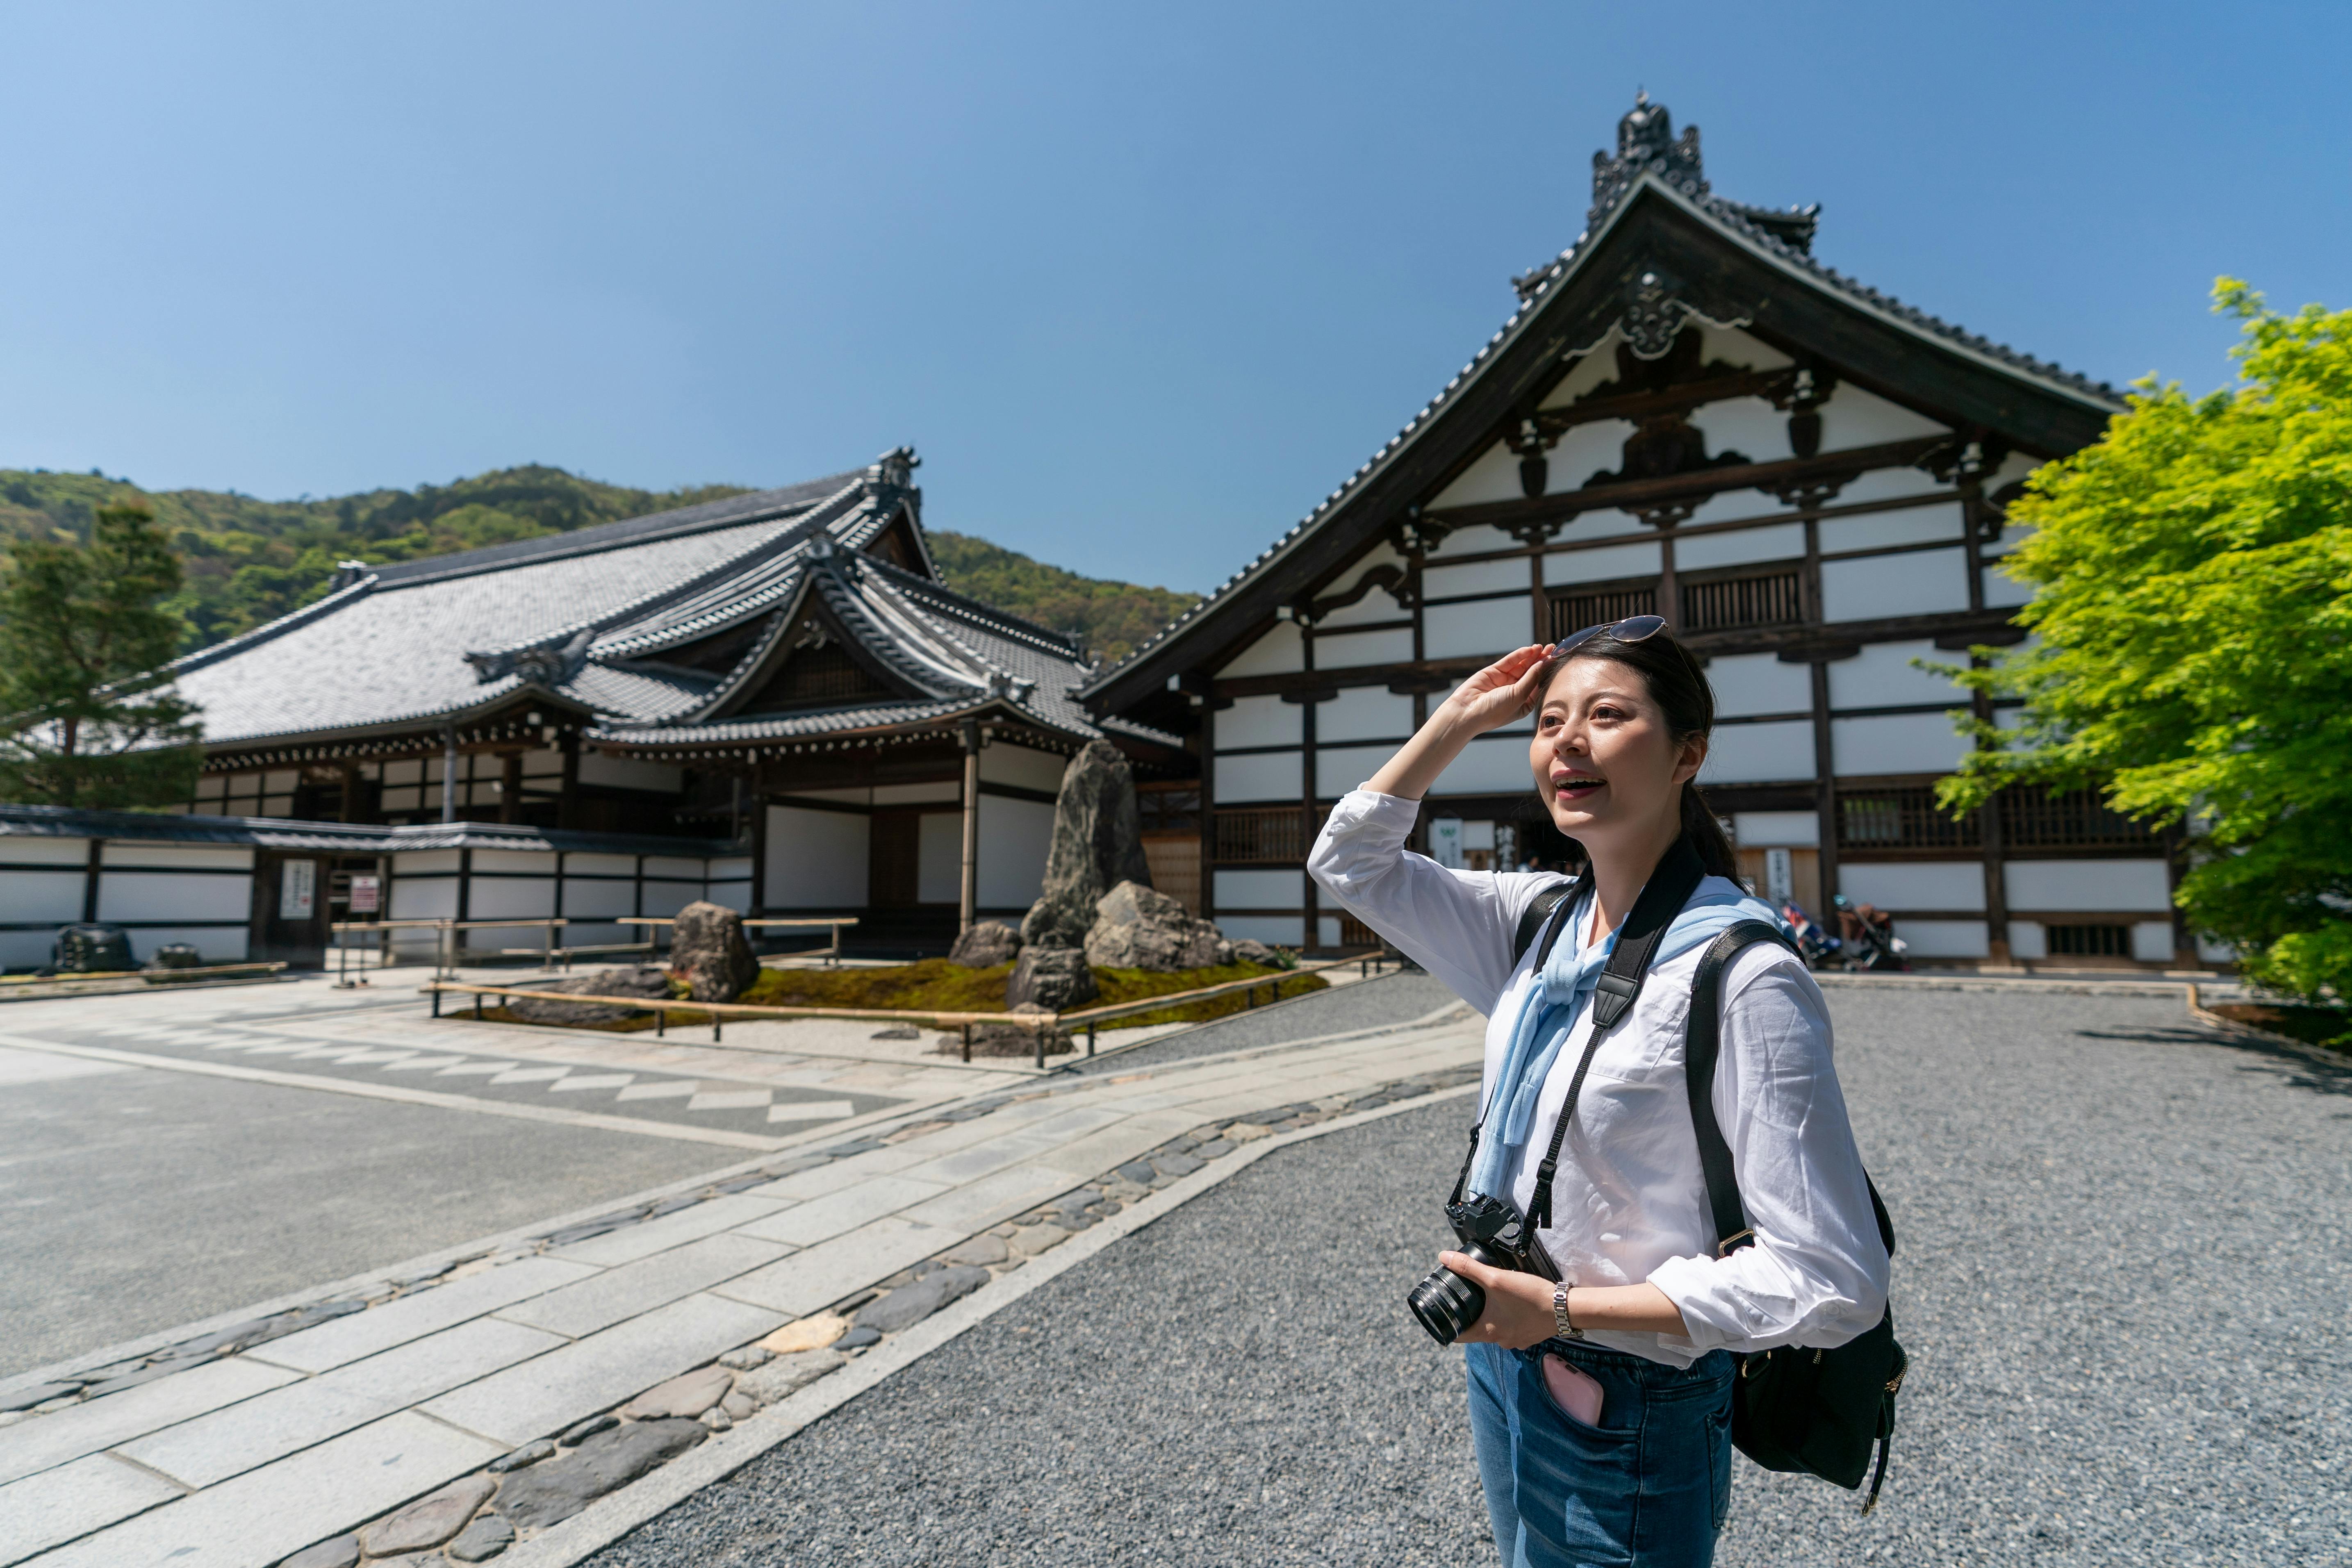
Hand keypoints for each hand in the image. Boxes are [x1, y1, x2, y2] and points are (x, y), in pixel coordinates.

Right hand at [1435, 644, 1554, 738]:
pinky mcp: (1494, 672)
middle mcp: (1515, 691)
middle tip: (1553, 649)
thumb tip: (1542, 663)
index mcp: (1523, 702)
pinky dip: (1519, 655)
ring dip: (1532, 656)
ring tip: (1543, 647)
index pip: (1538, 683)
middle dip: (1542, 660)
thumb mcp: (1519, 696)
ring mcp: (1504, 681)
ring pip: (1521, 665)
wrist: (1468, 712)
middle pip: (1532, 672)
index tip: (1556, 660)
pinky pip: (1509, 662)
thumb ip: (1531, 678)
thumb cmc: (1495, 711)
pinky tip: (1529, 650)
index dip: (1546, 671)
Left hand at [1440, 1250, 1559, 1348]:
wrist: (1565, 1308)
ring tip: (1490, 1297)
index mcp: (1487, 1332)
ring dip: (1490, 1315)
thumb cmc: (1531, 1297)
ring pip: (1494, 1328)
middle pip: (1476, 1330)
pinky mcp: (1528, 1336)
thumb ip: (1469, 1268)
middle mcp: (1499, 1341)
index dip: (1447, 1324)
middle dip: (1470, 1314)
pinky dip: (1508, 1317)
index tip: (1444, 1311)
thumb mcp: (1496, 1278)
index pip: (1457, 1335)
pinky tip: (1512, 1304)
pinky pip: (1511, 1327)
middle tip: (1468, 1296)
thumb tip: (1444, 1257)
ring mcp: (1515, 1340)